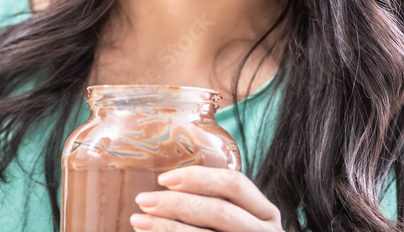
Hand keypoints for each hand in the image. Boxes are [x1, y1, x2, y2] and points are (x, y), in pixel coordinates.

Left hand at [130, 165, 283, 230]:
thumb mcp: (231, 222)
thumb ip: (208, 205)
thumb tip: (165, 186)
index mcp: (264, 214)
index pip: (235, 184)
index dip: (199, 178)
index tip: (164, 179)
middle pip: (220, 211)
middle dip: (177, 204)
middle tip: (142, 200)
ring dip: (169, 228)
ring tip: (138, 221)